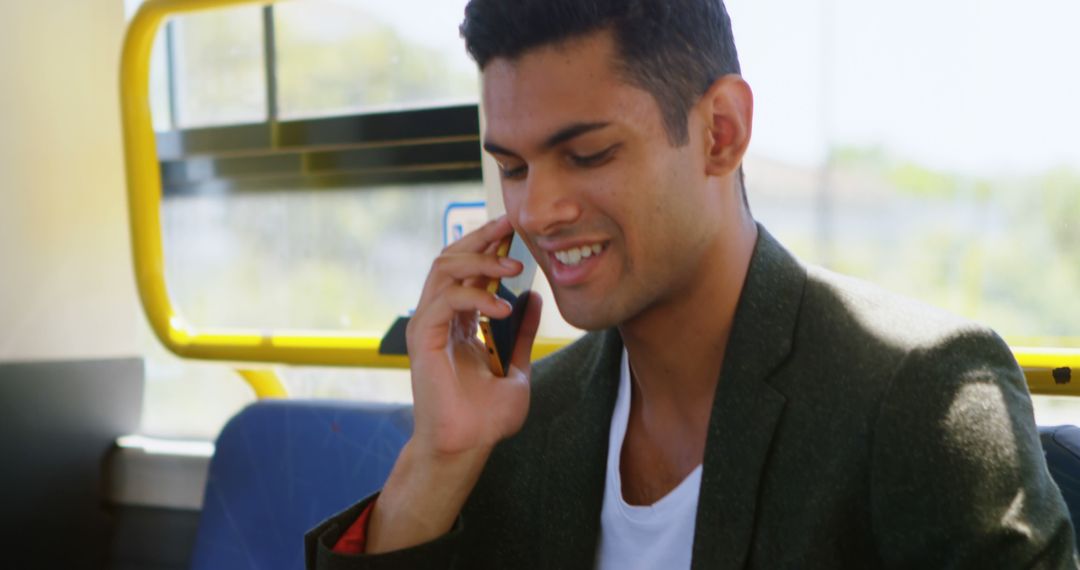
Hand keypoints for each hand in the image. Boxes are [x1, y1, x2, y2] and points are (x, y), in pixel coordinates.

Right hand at [367, 217, 541, 552]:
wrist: (468, 446)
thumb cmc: (487, 416)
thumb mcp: (517, 366)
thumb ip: (524, 333)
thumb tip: (535, 298)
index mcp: (458, 320)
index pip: (466, 267)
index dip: (487, 243)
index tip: (513, 228)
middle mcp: (439, 317)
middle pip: (450, 257)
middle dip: (481, 238)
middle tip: (510, 228)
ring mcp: (428, 325)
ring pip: (444, 269)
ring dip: (481, 262)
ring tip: (513, 270)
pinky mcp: (422, 338)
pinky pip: (444, 300)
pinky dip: (474, 297)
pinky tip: (502, 310)